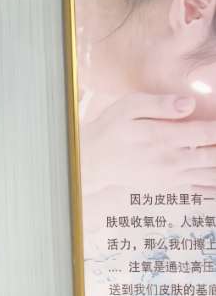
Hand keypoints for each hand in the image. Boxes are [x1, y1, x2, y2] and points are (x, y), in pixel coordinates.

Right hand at [79, 93, 215, 197]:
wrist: (92, 163)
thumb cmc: (110, 130)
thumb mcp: (128, 107)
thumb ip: (159, 104)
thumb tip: (189, 104)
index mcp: (164, 138)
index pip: (207, 131)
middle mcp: (172, 160)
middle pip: (215, 155)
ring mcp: (172, 177)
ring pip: (212, 174)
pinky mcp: (170, 187)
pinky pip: (201, 190)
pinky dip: (214, 188)